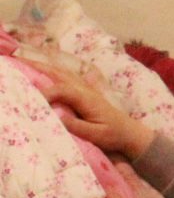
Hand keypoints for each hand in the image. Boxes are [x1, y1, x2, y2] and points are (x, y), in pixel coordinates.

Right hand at [36, 69, 153, 159]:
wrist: (130, 133)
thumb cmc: (113, 135)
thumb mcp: (96, 134)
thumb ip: (76, 125)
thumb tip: (55, 115)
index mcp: (87, 98)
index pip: (61, 89)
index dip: (46, 93)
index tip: (31, 100)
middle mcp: (85, 90)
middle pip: (59, 74)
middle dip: (39, 67)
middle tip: (19, 62)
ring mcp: (85, 89)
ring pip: (62, 73)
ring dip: (44, 66)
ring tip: (26, 62)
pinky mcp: (84, 93)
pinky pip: (66, 78)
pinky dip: (53, 72)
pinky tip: (44, 70)